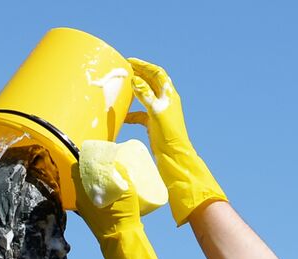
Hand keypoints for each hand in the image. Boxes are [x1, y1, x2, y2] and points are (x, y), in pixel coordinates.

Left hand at [74, 157, 168, 258]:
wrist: (121, 239)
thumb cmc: (122, 215)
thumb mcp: (125, 191)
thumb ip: (120, 174)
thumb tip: (115, 161)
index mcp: (84, 191)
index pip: (76, 168)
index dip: (84, 159)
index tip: (94, 155)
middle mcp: (80, 199)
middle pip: (80, 177)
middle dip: (89, 169)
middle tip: (102, 164)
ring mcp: (84, 208)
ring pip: (83, 188)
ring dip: (91, 181)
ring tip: (105, 175)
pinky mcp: (89, 215)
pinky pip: (88, 198)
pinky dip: (93, 191)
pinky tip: (105, 190)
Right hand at [124, 57, 226, 224]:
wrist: (175, 157)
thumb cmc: (169, 135)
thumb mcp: (156, 112)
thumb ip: (146, 95)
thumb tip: (135, 80)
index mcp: (169, 95)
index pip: (157, 74)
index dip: (144, 65)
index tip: (130, 61)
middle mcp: (165, 101)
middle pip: (151, 82)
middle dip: (138, 74)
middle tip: (123, 70)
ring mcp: (160, 112)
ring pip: (145, 97)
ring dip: (135, 91)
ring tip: (122, 87)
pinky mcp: (154, 124)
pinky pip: (141, 114)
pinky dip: (132, 112)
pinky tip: (123, 115)